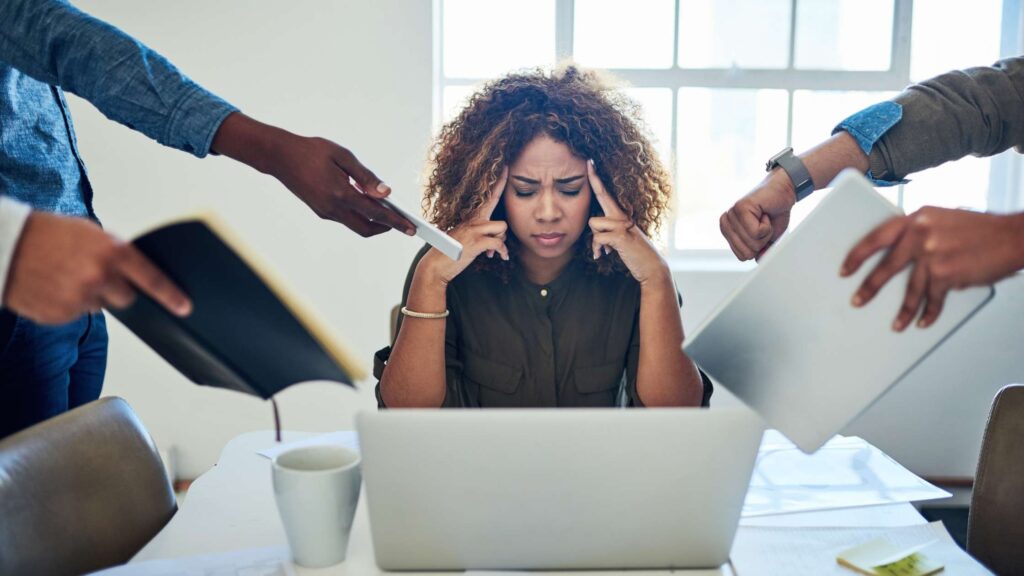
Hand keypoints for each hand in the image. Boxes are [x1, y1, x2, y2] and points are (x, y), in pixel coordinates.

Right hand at [3, 213, 191, 324]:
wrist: (4, 246)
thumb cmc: (47, 233)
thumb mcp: (90, 233)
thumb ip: (114, 252)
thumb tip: (136, 270)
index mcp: (111, 252)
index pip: (152, 279)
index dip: (171, 295)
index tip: (185, 307)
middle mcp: (99, 277)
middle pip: (127, 298)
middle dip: (117, 289)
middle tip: (96, 275)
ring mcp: (79, 298)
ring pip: (100, 306)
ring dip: (90, 296)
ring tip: (67, 276)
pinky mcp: (61, 315)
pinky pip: (77, 314)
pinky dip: (70, 304)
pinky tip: (55, 286)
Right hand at [211, 113, 414, 237]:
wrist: (280, 157)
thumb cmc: (311, 151)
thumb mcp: (343, 156)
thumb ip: (365, 176)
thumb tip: (385, 192)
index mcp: (340, 193)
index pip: (376, 214)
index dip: (396, 222)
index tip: (410, 228)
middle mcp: (332, 208)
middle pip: (366, 228)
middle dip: (387, 228)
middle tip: (402, 224)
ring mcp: (325, 212)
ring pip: (356, 225)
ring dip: (373, 221)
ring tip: (387, 210)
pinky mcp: (321, 211)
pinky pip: (345, 218)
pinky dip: (360, 214)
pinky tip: (366, 202)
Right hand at [418, 168, 509, 284]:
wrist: (436, 265)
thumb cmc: (449, 253)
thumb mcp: (463, 237)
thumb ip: (478, 233)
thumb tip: (495, 239)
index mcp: (470, 218)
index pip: (486, 196)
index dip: (497, 182)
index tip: (505, 167)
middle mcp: (472, 220)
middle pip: (495, 201)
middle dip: (503, 189)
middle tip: (507, 170)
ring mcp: (474, 230)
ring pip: (502, 227)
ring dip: (502, 240)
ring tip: (495, 250)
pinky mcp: (476, 242)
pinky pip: (499, 243)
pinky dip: (502, 252)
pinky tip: (501, 257)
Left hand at [587, 161, 667, 285]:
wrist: (651, 266)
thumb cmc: (634, 253)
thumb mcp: (621, 239)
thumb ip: (609, 232)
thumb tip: (596, 234)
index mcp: (621, 215)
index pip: (606, 194)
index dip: (597, 179)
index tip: (590, 163)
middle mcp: (622, 216)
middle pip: (602, 194)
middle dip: (594, 179)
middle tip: (588, 161)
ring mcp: (622, 224)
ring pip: (593, 223)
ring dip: (595, 240)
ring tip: (605, 249)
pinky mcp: (620, 236)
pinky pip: (597, 238)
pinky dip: (597, 249)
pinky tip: (604, 255)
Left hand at [720, 170, 795, 259]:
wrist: (784, 192)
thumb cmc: (774, 214)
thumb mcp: (768, 239)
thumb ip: (760, 252)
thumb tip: (759, 261)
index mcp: (728, 231)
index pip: (741, 256)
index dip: (758, 248)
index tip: (761, 232)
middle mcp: (726, 223)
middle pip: (745, 252)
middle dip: (762, 242)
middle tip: (764, 224)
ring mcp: (731, 215)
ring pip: (751, 242)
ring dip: (765, 233)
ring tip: (764, 217)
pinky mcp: (740, 208)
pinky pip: (755, 232)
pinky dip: (766, 226)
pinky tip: (764, 213)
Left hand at [842, 207, 1023, 329]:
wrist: (1014, 236)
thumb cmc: (982, 229)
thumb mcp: (943, 220)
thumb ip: (920, 232)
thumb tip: (900, 254)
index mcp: (917, 217)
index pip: (877, 236)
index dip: (858, 254)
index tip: (846, 268)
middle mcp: (921, 234)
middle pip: (887, 266)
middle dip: (869, 286)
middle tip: (857, 300)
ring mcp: (933, 254)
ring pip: (910, 289)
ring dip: (903, 310)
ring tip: (896, 324)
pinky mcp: (947, 274)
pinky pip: (932, 299)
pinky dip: (928, 312)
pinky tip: (922, 321)